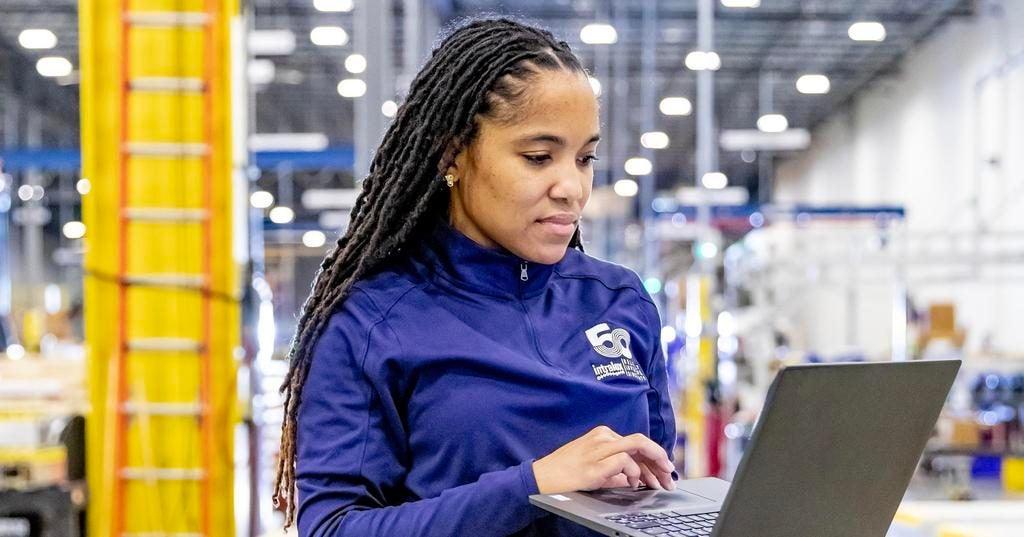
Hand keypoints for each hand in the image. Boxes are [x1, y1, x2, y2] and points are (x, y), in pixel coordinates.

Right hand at [532, 426, 674, 494]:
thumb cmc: (565, 473)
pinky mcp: (595, 463)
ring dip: (653, 465)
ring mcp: (599, 448)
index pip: (637, 443)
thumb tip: (636, 477)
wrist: (542, 478)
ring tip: (657, 482)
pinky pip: (624, 460)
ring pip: (638, 445)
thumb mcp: (595, 466)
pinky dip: (634, 472)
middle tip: (669, 477)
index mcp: (603, 435)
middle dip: (660, 460)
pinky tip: (633, 483)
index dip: (655, 457)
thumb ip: (616, 470)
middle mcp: (603, 437)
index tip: (664, 471)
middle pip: (642, 442)